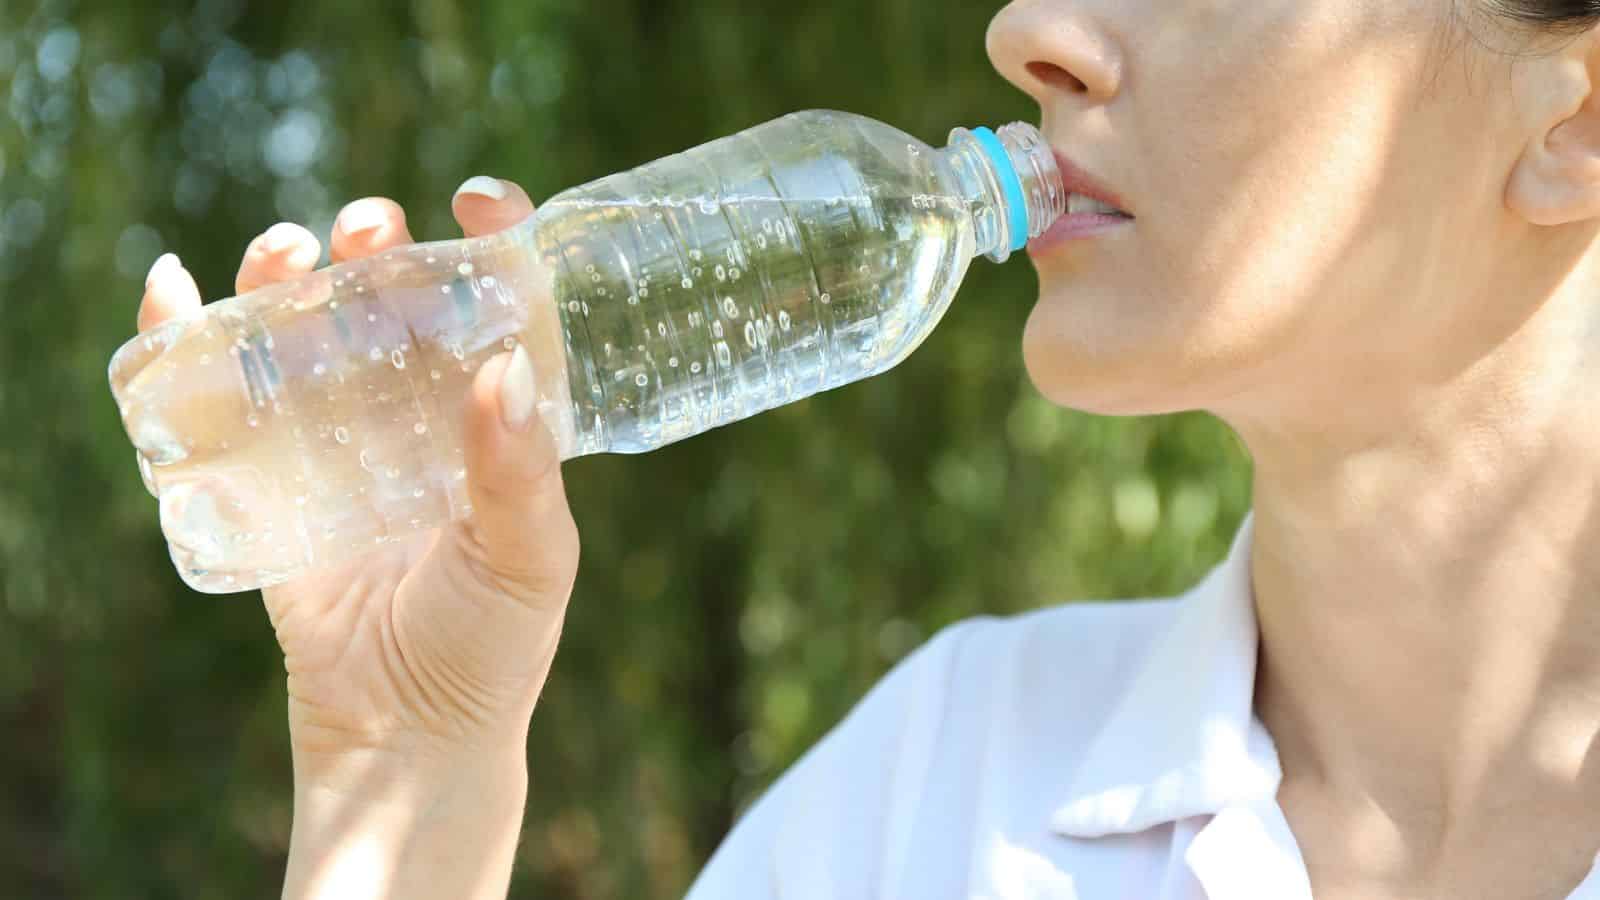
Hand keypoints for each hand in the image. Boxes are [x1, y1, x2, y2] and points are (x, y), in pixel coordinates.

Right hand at [136, 177, 579, 898]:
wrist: (402, 738)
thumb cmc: (489, 649)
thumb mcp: (530, 561)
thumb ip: (521, 473)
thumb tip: (505, 369)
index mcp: (497, 419)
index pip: (500, 304)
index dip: (494, 239)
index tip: (478, 199)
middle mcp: (419, 414)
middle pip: (391, 298)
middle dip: (375, 244)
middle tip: (367, 230)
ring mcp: (338, 441)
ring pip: (303, 328)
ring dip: (284, 272)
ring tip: (282, 254)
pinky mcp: (266, 478)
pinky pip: (222, 396)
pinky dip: (185, 337)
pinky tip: (173, 292)